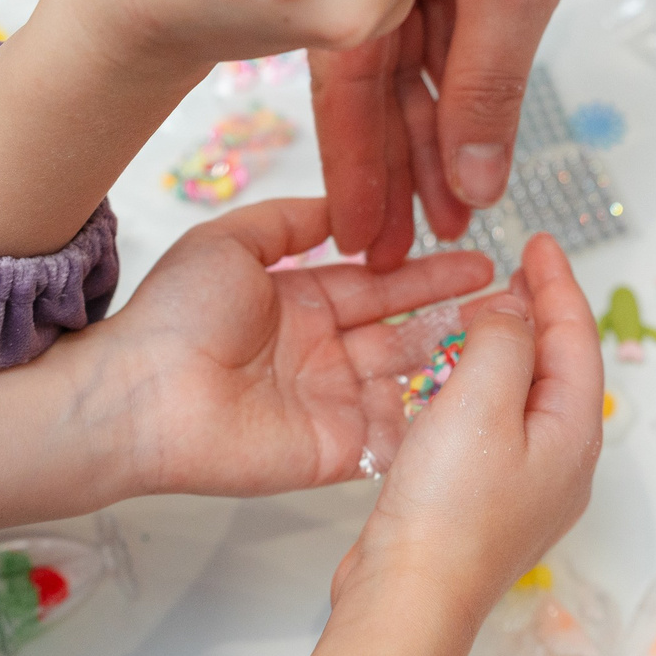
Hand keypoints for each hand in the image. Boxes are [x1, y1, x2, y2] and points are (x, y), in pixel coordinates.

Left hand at [113, 199, 501, 494]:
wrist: (142, 395)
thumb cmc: (176, 315)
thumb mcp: (232, 241)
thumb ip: (289, 221)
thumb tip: (338, 204)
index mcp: (300, 303)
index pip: (379, 284)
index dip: (428, 271)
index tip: (479, 257)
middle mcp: (322, 353)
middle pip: (404, 329)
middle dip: (456, 312)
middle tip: (513, 296)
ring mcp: (331, 404)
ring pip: (409, 376)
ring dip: (457, 359)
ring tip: (513, 336)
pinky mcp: (337, 451)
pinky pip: (397, 432)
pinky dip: (437, 417)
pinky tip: (483, 396)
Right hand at [311, 0, 649, 267]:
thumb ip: (490, 84)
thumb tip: (472, 183)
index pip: (351, 84)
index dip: (357, 166)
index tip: (354, 237)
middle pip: (380, 78)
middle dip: (388, 167)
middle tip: (381, 249)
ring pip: (422, 57)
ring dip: (432, 134)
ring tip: (435, 215)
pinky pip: (456, 24)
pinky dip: (464, 81)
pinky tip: (468, 139)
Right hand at [331, 234, 601, 620]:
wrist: (412, 599)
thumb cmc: (448, 511)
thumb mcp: (481, 400)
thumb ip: (505, 341)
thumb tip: (514, 313)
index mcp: (574, 433)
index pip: (576, 338)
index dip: (558, 283)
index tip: (541, 241)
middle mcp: (560, 462)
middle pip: (560, 367)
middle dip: (541, 312)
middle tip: (518, 267)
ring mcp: (525, 487)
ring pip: (526, 397)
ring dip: (508, 348)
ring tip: (482, 314)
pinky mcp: (485, 502)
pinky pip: (495, 425)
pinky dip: (481, 387)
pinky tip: (450, 380)